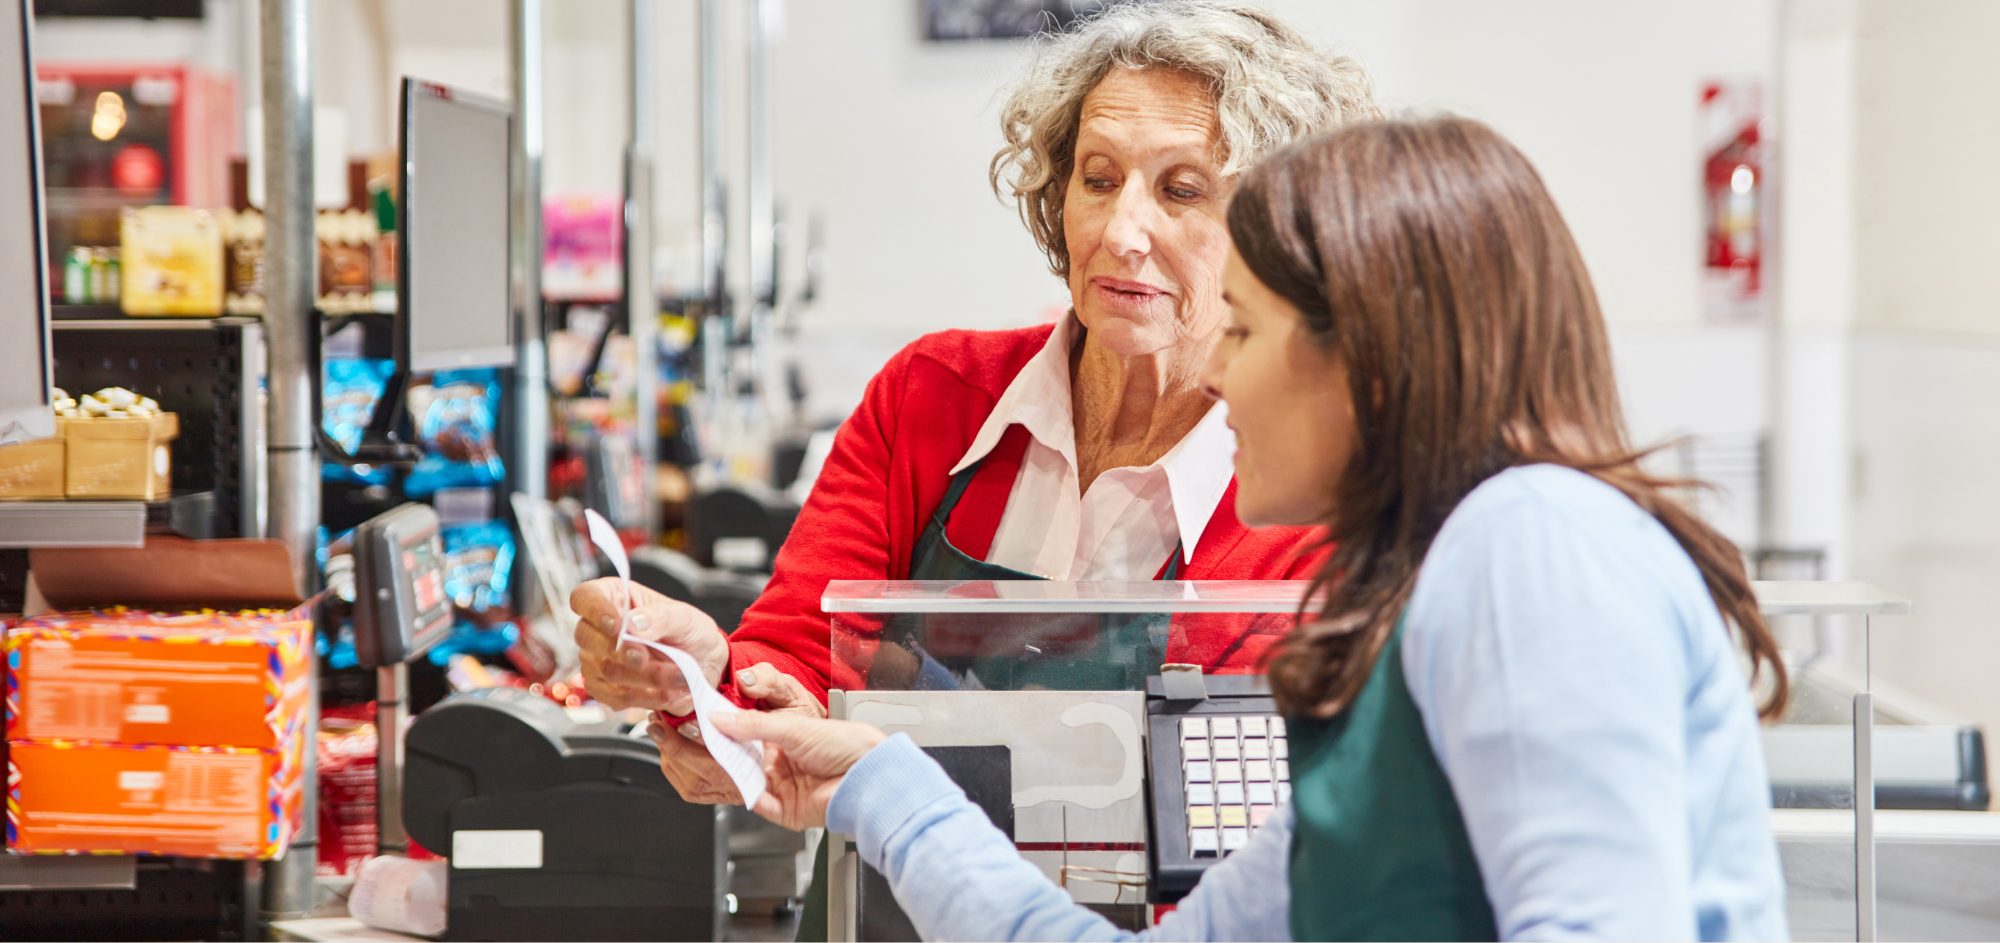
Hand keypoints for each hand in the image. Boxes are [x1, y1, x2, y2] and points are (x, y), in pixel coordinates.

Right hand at [571, 577, 729, 712]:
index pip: (585, 597)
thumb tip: (633, 623)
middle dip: (620, 651)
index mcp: (614, 598)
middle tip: (645, 658)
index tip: (617, 626)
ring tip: (678, 676)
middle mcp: (598, 629)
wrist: (702, 666)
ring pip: (607, 671)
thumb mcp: (685, 618)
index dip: (594, 610)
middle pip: (586, 636)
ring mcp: (597, 660)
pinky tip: (668, 692)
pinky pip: (614, 697)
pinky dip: (645, 697)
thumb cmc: (689, 632)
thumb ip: (661, 617)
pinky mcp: (605, 689)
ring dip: (646, 677)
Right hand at [713, 708, 886, 830]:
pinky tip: (740, 782)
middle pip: (744, 759)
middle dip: (725, 752)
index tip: (706, 721)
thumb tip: (721, 718)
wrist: (869, 775)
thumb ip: (754, 724)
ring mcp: (785, 786)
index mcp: (786, 738)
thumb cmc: (846, 745)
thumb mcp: (794, 727)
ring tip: (719, 760)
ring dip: (733, 772)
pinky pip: (761, 804)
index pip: (747, 734)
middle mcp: (784, 762)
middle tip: (705, 742)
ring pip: (748, 781)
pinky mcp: (788, 810)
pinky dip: (749, 795)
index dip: (727, 729)